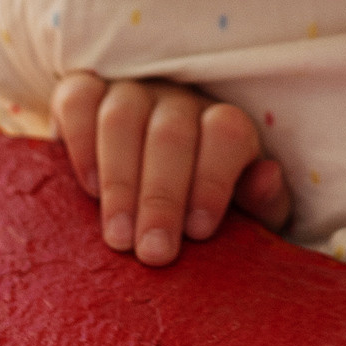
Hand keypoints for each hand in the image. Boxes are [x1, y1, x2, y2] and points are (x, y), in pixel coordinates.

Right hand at [50, 73, 292, 266]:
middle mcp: (178, 101)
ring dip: (120, 181)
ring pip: (122, 117)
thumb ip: (263, 203)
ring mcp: (130, 92)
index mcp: (223, 125)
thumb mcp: (245, 216)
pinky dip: (80, 142)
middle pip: (171, 132)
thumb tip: (267, 176)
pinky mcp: (84, 92)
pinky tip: (88, 189)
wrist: (144, 185)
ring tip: (119, 237)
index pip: (226, 132)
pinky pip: (78, 99)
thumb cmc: (200, 206)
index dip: (213, 180)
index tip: (199, 232)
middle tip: (153, 253)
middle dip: (162, 197)